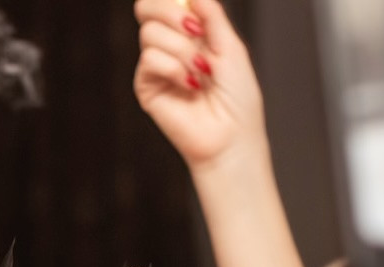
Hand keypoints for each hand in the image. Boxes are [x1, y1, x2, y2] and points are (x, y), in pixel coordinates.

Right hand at [133, 0, 266, 173]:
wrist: (231, 137)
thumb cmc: (237, 99)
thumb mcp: (230, 47)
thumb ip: (212, 16)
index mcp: (189, 33)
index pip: (165, 1)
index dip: (173, 0)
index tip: (195, 15)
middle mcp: (170, 46)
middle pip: (146, 7)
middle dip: (171, 13)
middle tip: (194, 30)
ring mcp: (156, 67)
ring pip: (150, 34)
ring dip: (182, 50)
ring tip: (200, 71)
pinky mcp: (146, 87)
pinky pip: (149, 59)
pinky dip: (173, 68)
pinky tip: (189, 84)